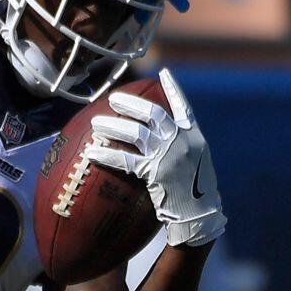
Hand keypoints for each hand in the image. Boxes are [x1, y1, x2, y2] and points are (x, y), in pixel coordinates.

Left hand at [84, 69, 225, 246]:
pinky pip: (125, 160)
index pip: (184, 107)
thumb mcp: (196, 165)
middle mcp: (182, 142)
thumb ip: (182, 148)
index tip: (163, 73)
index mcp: (194, 138)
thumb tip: (161, 138)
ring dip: (113, 126)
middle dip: (131, 103)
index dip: (173, 89)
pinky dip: (107, 155)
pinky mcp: (155, 173)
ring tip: (95, 123)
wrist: (199, 217)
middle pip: (153, 114)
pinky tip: (91, 153)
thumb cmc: (194, 195)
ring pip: (136, 133)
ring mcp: (169, 156)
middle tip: (113, 99)